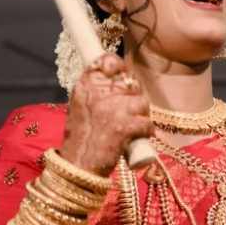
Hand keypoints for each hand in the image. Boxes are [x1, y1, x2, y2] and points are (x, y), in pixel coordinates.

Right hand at [62, 53, 152, 175]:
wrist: (78, 164)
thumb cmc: (81, 137)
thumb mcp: (81, 107)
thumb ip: (96, 92)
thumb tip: (118, 80)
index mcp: (85, 85)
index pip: (107, 60)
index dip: (118, 66)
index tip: (120, 74)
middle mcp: (99, 92)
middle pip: (131, 83)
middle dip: (133, 97)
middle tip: (126, 113)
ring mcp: (114, 108)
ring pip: (141, 102)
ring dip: (140, 115)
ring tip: (129, 128)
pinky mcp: (126, 126)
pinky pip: (147, 122)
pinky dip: (145, 132)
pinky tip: (134, 138)